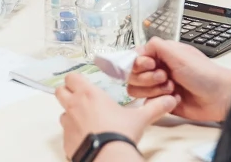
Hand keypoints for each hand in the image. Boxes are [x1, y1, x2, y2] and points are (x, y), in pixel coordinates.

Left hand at [55, 72, 177, 159]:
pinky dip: (73, 135)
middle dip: (67, 93)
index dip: (76, 80)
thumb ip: (154, 108)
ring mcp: (67, 124)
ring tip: (86, 122)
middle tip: (81, 100)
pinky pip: (66, 134)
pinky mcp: (65, 141)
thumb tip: (170, 100)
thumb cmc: (121, 133)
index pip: (72, 77)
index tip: (83, 85)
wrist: (109, 157)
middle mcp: (73, 106)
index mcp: (88, 94)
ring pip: (62, 113)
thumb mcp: (139, 119)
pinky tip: (87, 140)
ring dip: (71, 115)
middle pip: (60, 91)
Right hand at [126, 38, 230, 122]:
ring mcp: (158, 87)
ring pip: (137, 90)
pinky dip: (161, 101)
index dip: (139, 63)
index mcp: (160, 55)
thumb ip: (155, 46)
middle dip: (148, 78)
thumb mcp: (178, 54)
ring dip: (154, 90)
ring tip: (172, 88)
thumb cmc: (204, 74)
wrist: (219, 97)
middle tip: (165, 77)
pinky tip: (176, 98)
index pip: (135, 57)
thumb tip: (138, 49)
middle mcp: (157, 69)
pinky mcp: (161, 102)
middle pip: (133, 75)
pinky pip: (148, 103)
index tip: (151, 65)